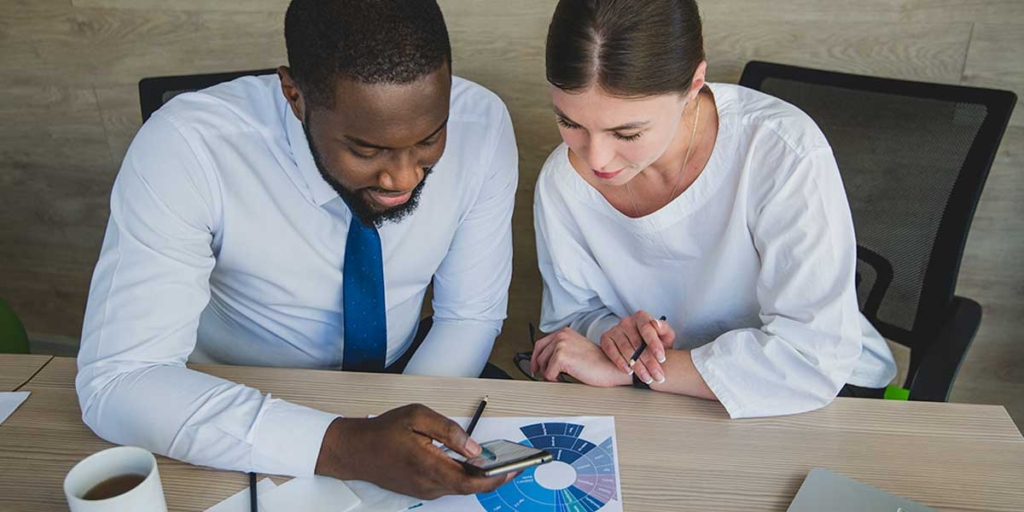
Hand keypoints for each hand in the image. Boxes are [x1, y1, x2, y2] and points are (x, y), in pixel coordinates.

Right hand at [315, 404, 516, 498]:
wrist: (355, 450)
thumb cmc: (384, 431)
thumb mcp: (417, 416)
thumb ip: (449, 430)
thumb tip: (475, 448)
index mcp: (428, 465)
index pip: (470, 482)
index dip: (496, 479)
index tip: (514, 470)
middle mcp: (427, 484)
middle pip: (469, 487)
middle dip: (494, 478)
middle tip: (515, 464)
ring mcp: (423, 490)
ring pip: (459, 487)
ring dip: (479, 477)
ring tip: (499, 462)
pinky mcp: (421, 490)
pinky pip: (448, 485)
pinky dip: (464, 476)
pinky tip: (472, 463)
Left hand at [530, 327, 632, 386]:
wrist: (611, 367)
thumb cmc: (598, 362)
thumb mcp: (576, 349)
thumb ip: (561, 350)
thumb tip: (544, 361)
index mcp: (564, 332)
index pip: (541, 344)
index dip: (536, 357)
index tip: (535, 367)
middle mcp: (561, 335)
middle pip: (539, 354)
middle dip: (539, 367)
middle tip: (543, 376)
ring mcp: (561, 345)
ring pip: (542, 364)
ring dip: (549, 374)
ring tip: (560, 378)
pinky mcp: (561, 357)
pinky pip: (548, 373)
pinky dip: (554, 380)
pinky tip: (564, 380)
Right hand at [600, 311, 674, 384]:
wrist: (639, 348)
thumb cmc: (654, 342)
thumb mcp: (665, 335)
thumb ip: (664, 329)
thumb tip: (656, 324)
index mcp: (642, 317)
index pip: (647, 329)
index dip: (654, 345)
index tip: (661, 359)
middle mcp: (627, 321)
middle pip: (637, 343)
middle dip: (649, 362)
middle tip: (657, 376)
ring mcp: (615, 329)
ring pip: (626, 349)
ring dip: (637, 366)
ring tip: (646, 378)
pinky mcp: (605, 338)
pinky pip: (611, 351)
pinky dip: (620, 362)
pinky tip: (629, 371)